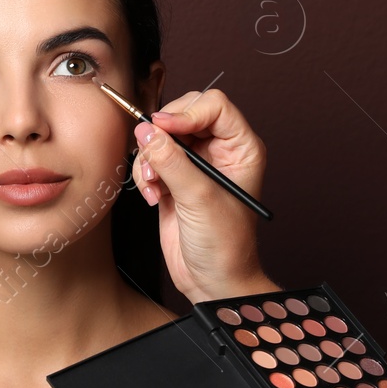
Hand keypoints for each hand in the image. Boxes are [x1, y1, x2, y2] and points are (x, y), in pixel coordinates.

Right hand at [133, 89, 271, 301]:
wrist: (213, 281)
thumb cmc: (226, 246)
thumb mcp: (199, 199)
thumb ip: (172, 161)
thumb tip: (147, 131)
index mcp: (241, 148)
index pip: (214, 106)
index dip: (187, 112)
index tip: (165, 128)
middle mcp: (219, 152)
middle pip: (183, 115)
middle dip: (163, 136)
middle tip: (153, 155)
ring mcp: (195, 166)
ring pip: (162, 137)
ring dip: (150, 159)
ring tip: (155, 186)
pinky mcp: (174, 181)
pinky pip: (152, 160)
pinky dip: (146, 175)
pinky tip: (154, 198)